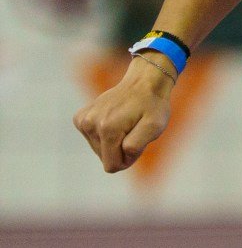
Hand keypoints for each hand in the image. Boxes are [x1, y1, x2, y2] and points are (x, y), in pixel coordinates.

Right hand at [73, 54, 172, 172]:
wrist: (144, 81)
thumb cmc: (152, 106)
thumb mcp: (154, 127)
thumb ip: (136, 146)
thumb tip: (121, 156)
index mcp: (108, 129)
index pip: (112, 165)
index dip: (128, 159)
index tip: (138, 141)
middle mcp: (90, 124)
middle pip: (104, 158)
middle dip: (121, 149)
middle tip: (134, 129)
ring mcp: (83, 120)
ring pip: (99, 149)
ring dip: (115, 141)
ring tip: (126, 122)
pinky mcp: (80, 117)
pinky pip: (92, 139)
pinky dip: (105, 133)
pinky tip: (115, 119)